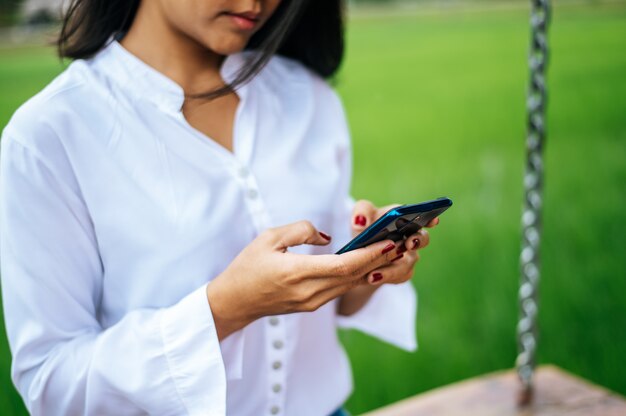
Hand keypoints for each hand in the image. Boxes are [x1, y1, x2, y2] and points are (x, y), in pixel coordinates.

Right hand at [206, 220, 403, 339]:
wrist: (235, 302)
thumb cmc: (248, 267)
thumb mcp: (268, 238)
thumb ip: (302, 231)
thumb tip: (328, 236)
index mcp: (296, 273)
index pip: (343, 266)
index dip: (369, 255)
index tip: (390, 241)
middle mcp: (309, 292)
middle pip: (354, 276)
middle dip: (381, 259)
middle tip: (403, 241)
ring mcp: (312, 302)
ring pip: (351, 284)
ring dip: (374, 268)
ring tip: (394, 249)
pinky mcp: (313, 305)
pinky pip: (341, 289)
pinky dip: (358, 275)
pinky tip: (371, 263)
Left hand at [351, 199, 438, 284]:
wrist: (358, 254)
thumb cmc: (364, 228)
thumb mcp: (360, 216)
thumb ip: (361, 212)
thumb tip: (360, 222)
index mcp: (405, 219)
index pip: (423, 217)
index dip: (430, 218)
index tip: (433, 220)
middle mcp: (411, 237)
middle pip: (422, 239)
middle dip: (417, 241)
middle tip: (408, 244)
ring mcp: (408, 257)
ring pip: (408, 263)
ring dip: (393, 267)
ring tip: (374, 272)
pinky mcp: (402, 273)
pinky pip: (399, 276)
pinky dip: (386, 277)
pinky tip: (372, 277)